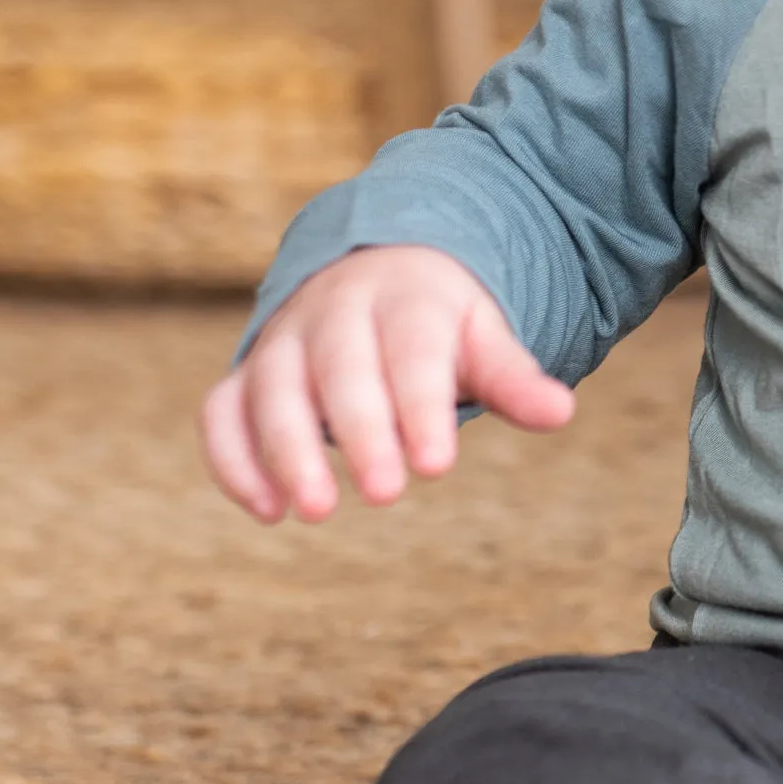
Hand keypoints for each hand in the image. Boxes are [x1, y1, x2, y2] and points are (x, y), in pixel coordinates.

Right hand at [197, 245, 575, 523]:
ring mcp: (282, 342)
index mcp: (403, 298)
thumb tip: (560, 413)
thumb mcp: (481, 338)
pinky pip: (222, 412)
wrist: (373, 271)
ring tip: (315, 512)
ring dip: (286, 452)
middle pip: (340, 370)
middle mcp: (333, 312)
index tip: (437, 466)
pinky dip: (233, 460)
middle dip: (360, 433)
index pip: (411, 352)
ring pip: (270, 390)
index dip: (421, 407)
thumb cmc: (438, 323)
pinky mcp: (245, 376)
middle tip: (386, 495)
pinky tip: (268, 512)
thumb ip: (513, 378)